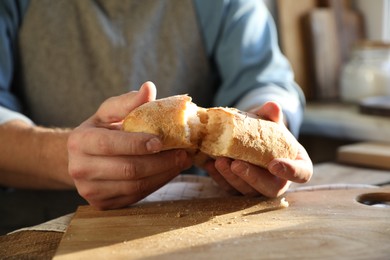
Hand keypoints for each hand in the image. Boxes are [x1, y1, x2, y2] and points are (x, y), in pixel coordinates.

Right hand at [67, 82, 191, 208]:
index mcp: (80, 141)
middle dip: (161, 162)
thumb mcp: (109, 112)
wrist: (82, 157)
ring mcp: (90, 190)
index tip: (162, 141)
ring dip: (164, 174)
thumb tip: (149, 88)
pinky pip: (135, 196)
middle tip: (184, 153)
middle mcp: (80, 169)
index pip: (111, 145)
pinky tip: (169, 172)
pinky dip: (157, 184)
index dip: (138, 144)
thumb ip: (128, 102)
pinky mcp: (101, 204)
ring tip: (182, 162)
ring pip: (135, 186)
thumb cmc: (100, 129)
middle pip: (128, 169)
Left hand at [204, 101, 312, 197]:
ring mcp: (259, 188)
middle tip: (236, 164)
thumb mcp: (269, 120)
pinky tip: (209, 165)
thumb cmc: (267, 131)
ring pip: (247, 191)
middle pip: (270, 188)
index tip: (274, 164)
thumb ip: (271, 115)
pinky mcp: (240, 189)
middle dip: (252, 177)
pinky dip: (219, 177)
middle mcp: (279, 181)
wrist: (249, 137)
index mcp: (296, 165)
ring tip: (219, 161)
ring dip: (231, 177)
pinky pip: (229, 188)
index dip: (290, 171)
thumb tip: (272, 106)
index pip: (301, 173)